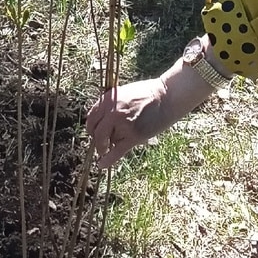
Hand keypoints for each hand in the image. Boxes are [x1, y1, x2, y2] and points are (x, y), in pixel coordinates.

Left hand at [87, 58, 213, 170]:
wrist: (166, 97)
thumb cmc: (145, 93)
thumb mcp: (122, 93)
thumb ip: (109, 105)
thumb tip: (99, 122)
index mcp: (107, 100)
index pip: (91, 119)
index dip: (91, 128)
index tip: (93, 133)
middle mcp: (112, 113)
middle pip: (97, 133)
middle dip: (98, 140)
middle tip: (101, 143)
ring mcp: (122, 125)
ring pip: (109, 141)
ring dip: (112, 143)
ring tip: (122, 138)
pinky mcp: (134, 136)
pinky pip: (117, 151)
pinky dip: (108, 160)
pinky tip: (102, 165)